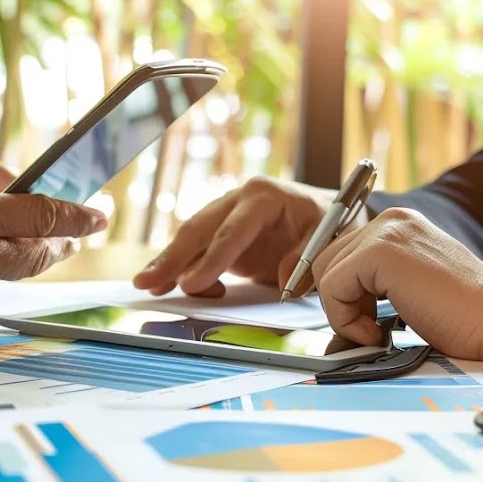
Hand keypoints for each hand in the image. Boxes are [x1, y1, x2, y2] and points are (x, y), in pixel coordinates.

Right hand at [132, 178, 335, 296]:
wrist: (336, 214)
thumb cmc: (334, 223)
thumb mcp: (331, 238)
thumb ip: (305, 258)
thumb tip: (282, 281)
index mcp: (264, 195)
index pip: (231, 231)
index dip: (211, 260)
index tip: (192, 284)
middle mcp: (239, 199)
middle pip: (199, 229)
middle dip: (172, 258)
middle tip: (147, 282)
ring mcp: (229, 215)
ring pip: (192, 238)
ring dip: (169, 263)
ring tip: (146, 285)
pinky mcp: (225, 234)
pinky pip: (199, 250)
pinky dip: (184, 269)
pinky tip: (168, 286)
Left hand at [312, 208, 482, 361]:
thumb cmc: (464, 316)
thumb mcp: (410, 290)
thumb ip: (375, 286)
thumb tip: (335, 308)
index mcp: (398, 226)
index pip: (341, 256)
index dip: (344, 296)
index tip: (366, 323)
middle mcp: (391, 221)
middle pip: (327, 262)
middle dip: (341, 304)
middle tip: (373, 331)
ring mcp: (386, 232)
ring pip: (326, 273)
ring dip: (344, 313)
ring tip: (378, 333)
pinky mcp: (381, 252)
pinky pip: (333, 287)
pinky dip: (345, 318)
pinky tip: (378, 333)